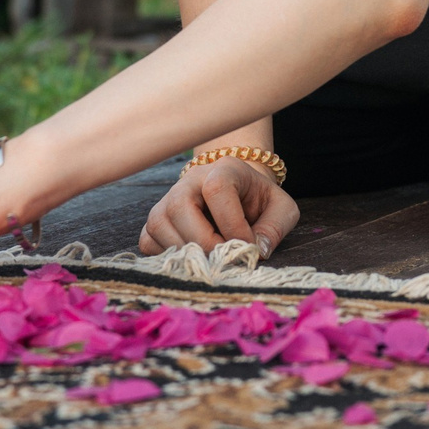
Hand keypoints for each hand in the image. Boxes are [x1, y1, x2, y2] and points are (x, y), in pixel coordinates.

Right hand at [139, 157, 299, 258]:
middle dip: (204, 241)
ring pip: (159, 225)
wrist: (239, 194)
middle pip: (179, 206)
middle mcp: (190, 181)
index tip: (247, 245)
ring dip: (186, 251)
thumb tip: (256, 251)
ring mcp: (167, 200)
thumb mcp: (281, 208)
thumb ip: (275, 228)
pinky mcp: (155, 221)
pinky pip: (148, 241)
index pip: (216, 189)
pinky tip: (192, 258)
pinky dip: (168, 256)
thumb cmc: (259, 201)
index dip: (232, 223)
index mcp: (224, 169)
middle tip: (225, 258)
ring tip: (211, 259)